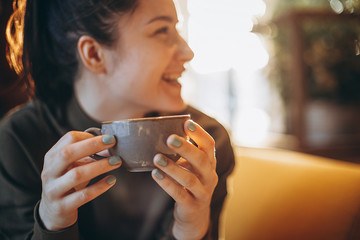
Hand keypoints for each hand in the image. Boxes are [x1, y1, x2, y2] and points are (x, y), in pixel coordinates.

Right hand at [39, 131, 121, 230]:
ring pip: (77, 174)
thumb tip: (109, 148)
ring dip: (99, 166)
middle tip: (111, 141)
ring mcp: (54, 190)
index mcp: (52, 157)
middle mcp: (50, 172)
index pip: (68, 139)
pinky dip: (99, 186)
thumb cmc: (66, 184)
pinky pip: (83, 195)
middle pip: (67, 153)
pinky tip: (111, 180)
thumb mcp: (72, 167)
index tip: (106, 138)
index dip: (88, 136)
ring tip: (116, 161)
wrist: (53, 213)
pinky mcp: (62, 206)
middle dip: (92, 145)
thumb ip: (87, 156)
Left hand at [152, 120, 217, 239]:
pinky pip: (179, 194)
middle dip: (186, 148)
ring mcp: (202, 192)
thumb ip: (183, 152)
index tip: (187, 122)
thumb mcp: (191, 166)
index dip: (199, 133)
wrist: (194, 214)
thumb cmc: (189, 182)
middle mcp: (209, 176)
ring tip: (157, 158)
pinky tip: (155, 174)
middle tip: (170, 139)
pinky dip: (167, 184)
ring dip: (172, 167)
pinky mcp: (191, 206)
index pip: (209, 145)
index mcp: (209, 163)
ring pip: (190, 179)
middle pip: (201, 160)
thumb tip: (164, 130)